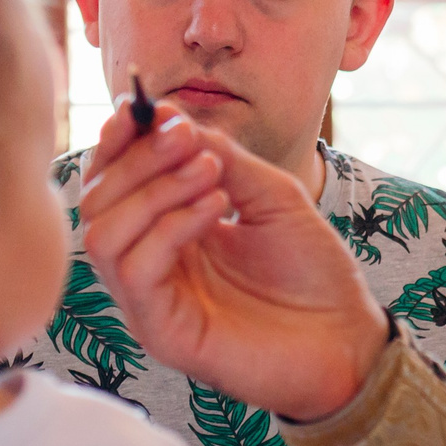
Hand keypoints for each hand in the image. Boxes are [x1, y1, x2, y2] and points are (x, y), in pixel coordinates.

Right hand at [76, 106, 390, 419]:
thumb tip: (166, 115)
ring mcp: (150, 302)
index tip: (143, 107)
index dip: (118, 140)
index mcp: (166, 231)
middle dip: (138, 158)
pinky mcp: (161, 333)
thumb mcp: (271, 194)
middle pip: (96, 201)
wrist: (349, 339)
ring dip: (153, 189)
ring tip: (212, 172)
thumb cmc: (313, 273)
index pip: (112, 180)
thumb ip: (222, 155)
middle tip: (190, 138)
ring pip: (101, 234)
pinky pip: (134, 271)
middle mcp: (148, 264)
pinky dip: (170, 228)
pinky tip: (216, 208)